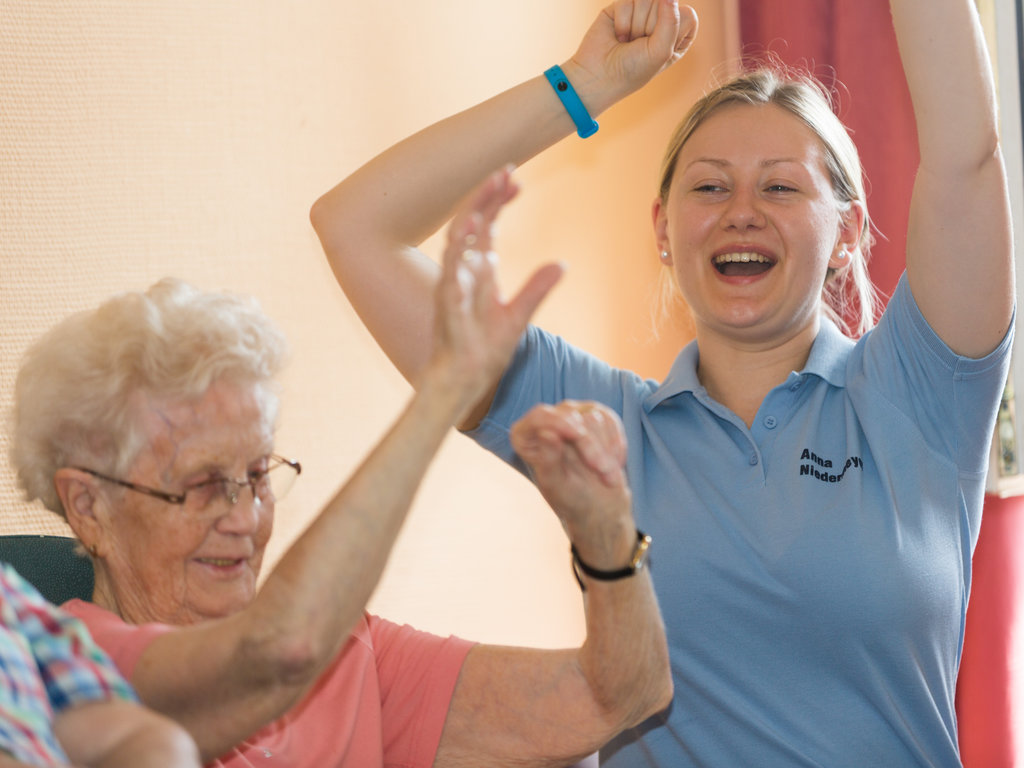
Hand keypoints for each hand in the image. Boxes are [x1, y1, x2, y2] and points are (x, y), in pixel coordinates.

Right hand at [426, 167, 562, 412]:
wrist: (462, 381)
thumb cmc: (483, 349)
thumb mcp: (518, 317)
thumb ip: (537, 288)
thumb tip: (561, 264)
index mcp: (479, 272)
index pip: (487, 226)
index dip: (498, 201)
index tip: (516, 180)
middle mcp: (463, 274)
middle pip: (471, 225)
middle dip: (486, 197)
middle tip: (506, 172)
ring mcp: (453, 289)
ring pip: (456, 246)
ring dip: (470, 220)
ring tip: (486, 195)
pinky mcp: (449, 310)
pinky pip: (451, 280)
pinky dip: (458, 260)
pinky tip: (469, 239)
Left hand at [510, 401, 632, 555]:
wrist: (598, 505)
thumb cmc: (570, 498)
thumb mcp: (556, 485)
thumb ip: (548, 460)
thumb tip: (545, 433)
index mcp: (526, 437)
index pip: (540, 416)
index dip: (559, 422)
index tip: (578, 435)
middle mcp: (546, 421)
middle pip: (570, 416)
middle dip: (589, 444)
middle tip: (602, 470)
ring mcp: (572, 415)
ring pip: (593, 418)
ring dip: (605, 449)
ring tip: (607, 475)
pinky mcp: (594, 415)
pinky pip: (610, 419)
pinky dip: (616, 442)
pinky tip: (615, 463)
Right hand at [569, 0, 698, 106]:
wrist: (598, 76)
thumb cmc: (633, 70)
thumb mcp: (661, 52)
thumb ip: (671, 20)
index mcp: (678, 35)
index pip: (688, 14)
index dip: (672, 29)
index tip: (659, 48)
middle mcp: (661, 21)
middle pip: (666, 3)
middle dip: (650, 27)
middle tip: (639, 45)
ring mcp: (641, 12)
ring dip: (636, 24)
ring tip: (628, 41)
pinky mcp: (622, 6)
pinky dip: (623, 19)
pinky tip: (618, 35)